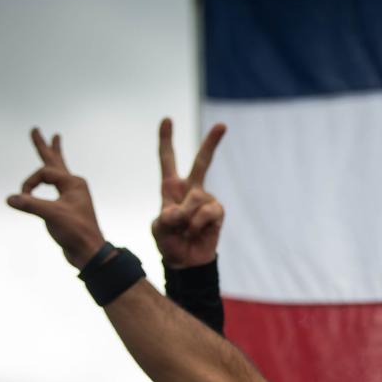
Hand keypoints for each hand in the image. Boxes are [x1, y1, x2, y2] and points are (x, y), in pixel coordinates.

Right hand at [7, 129, 106, 267]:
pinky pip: (55, 185)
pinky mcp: (66, 205)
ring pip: (57, 170)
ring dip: (53, 155)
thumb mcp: (52, 216)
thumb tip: (9, 199)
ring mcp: (70, 195)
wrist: (88, 252)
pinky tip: (50, 176)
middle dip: (44, 146)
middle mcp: (74, 185)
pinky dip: (49, 177)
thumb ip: (30, 204)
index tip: (24, 198)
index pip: (43, 174)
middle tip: (36, 129)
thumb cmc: (76, 232)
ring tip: (54, 139)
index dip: (29, 185)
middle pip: (54, 161)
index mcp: (74, 183)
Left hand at [152, 119, 226, 268]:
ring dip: (187, 217)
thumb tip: (183, 211)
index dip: (166, 140)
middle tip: (223, 125)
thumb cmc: (169, 242)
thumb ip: (167, 217)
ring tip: (184, 230)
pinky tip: (195, 232)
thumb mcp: (158, 229)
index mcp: (171, 188)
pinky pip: (207, 212)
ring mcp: (206, 200)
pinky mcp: (217, 212)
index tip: (167, 120)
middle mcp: (191, 189)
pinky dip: (198, 224)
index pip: (167, 160)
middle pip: (202, 162)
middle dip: (212, 143)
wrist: (186, 262)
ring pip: (196, 198)